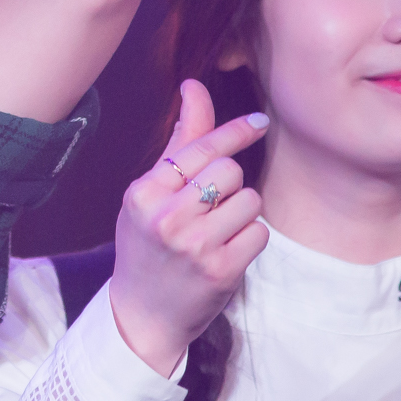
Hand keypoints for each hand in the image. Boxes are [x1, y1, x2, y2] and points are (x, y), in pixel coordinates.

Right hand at [107, 81, 271, 375]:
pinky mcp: (220, 269)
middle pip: (230, 171)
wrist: (141, 313)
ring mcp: (193, 245)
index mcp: (143, 193)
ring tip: (215, 232)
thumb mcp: (149, 194)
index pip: (199, 148)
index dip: (234, 132)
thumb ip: (178, 143)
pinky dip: (249, 239)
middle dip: (231, 185)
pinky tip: (225, 252)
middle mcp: (165, 217)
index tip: (259, 122)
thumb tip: (194, 87)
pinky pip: (258, 232)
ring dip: (241, 213)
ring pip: (249, 200)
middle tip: (210, 207)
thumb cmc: (147, 245)